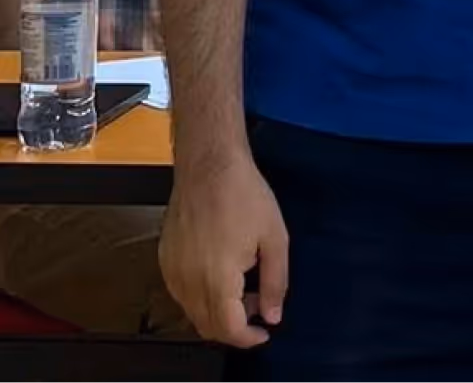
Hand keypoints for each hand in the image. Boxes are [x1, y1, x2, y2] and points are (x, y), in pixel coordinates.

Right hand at [160, 150, 288, 347]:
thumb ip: (276, 281)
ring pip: (192, 313)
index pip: (227, 329)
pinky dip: (202, 296)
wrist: (209, 166)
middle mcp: (188, 282)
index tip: (263, 332)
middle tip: (258, 304)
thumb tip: (273, 314)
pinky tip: (222, 272)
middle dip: (235, 326)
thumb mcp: (275, 237)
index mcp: (217, 278)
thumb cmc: (243, 194)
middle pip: (207, 327)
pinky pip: (182, 294)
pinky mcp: (165, 261)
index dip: (248, 338)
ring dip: (218, 311)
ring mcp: (173, 272)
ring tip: (243, 283)